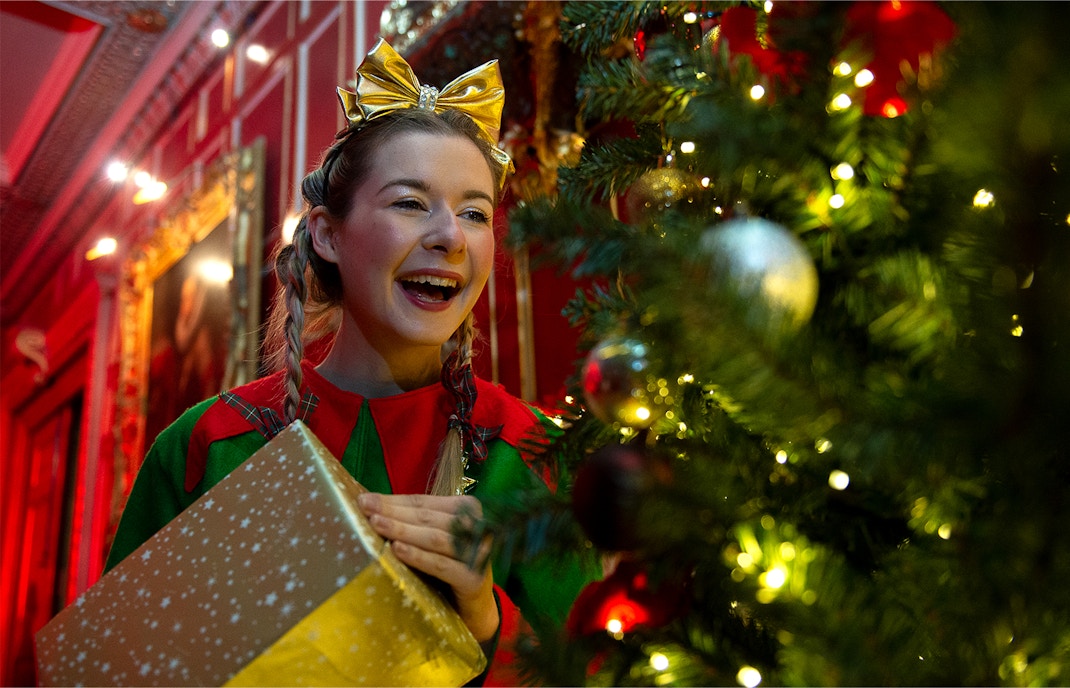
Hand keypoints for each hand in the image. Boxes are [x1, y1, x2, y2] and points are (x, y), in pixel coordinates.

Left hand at [357, 492, 498, 641]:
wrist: (474, 606)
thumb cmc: (448, 565)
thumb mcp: (434, 539)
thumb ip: (415, 522)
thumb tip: (372, 506)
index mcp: (467, 510)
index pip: (424, 502)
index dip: (394, 500)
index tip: (365, 499)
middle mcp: (476, 527)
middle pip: (427, 518)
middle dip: (394, 512)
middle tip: (365, 508)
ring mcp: (477, 553)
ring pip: (434, 538)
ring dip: (403, 531)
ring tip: (377, 525)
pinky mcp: (472, 579)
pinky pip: (441, 565)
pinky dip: (418, 556)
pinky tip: (397, 550)